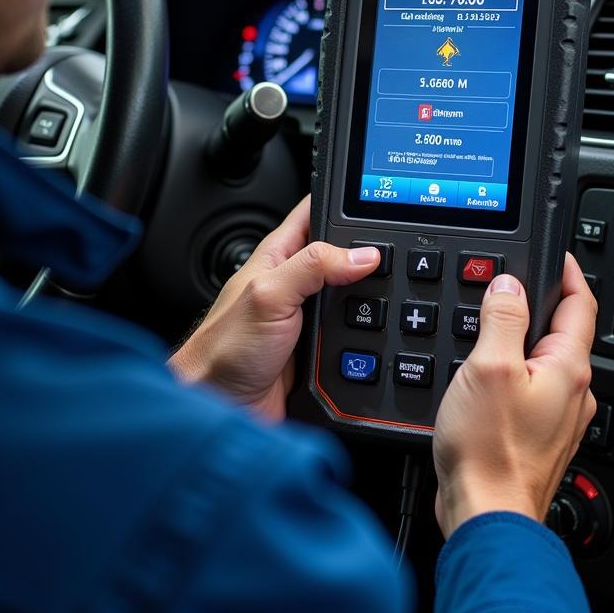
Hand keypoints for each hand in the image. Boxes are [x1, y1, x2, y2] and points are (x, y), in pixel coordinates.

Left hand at [168, 197, 380, 420]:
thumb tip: (363, 254)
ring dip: (369, 302)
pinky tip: (375, 338)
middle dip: (367, 257)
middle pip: (344, 256)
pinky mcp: (320, 349)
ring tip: (387, 301)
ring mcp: (309, 317)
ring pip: (355, 297)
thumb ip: (313, 266)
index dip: (344, 204)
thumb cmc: (224, 350)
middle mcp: (295, 282)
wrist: (223, 408)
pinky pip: (355, 335)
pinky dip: (367, 337)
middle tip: (390, 261)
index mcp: (279, 256)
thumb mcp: (269, 295)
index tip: (377, 205)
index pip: (315, 212)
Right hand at [432, 254, 597, 538]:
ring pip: (543, 361)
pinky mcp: (536, 435)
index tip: (555, 253)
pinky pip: (530, 388)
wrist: (486, 514)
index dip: (567, 271)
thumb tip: (508, 286)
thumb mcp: (489, 368)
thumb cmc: (490, 452)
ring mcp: (557, 416)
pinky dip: (511, 371)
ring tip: (487, 328)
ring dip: (520, 339)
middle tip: (505, 286)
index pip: (580, 303)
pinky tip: (484, 377)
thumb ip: (502, 321)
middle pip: (561, 331)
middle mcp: (572, 392)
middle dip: (535, 304)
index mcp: (568, 368)